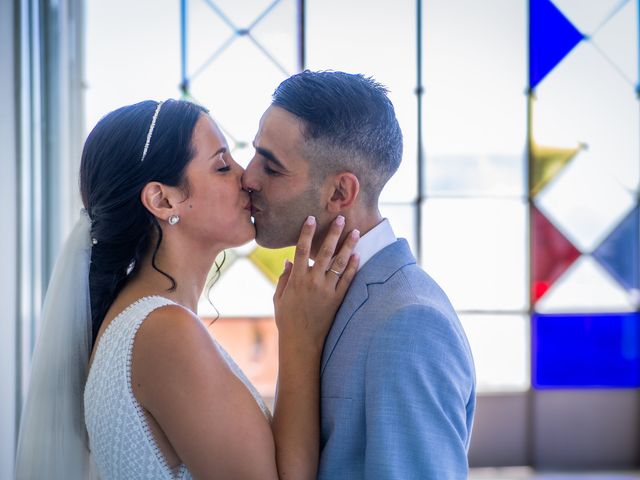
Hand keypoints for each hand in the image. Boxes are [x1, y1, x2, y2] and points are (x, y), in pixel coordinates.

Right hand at [274, 215, 359, 353]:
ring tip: (355, 232)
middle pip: (325, 252)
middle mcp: (313, 282)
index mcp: (296, 279)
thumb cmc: (287, 320)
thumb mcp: (278, 298)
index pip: (301, 250)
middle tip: (340, 218)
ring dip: (348, 246)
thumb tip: (288, 260)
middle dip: (333, 233)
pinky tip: (358, 256)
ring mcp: (327, 290)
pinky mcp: (337, 300)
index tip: (311, 218)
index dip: (307, 233)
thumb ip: (284, 278)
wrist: (301, 341)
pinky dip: (353, 267)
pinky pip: (347, 280)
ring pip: (339, 263)